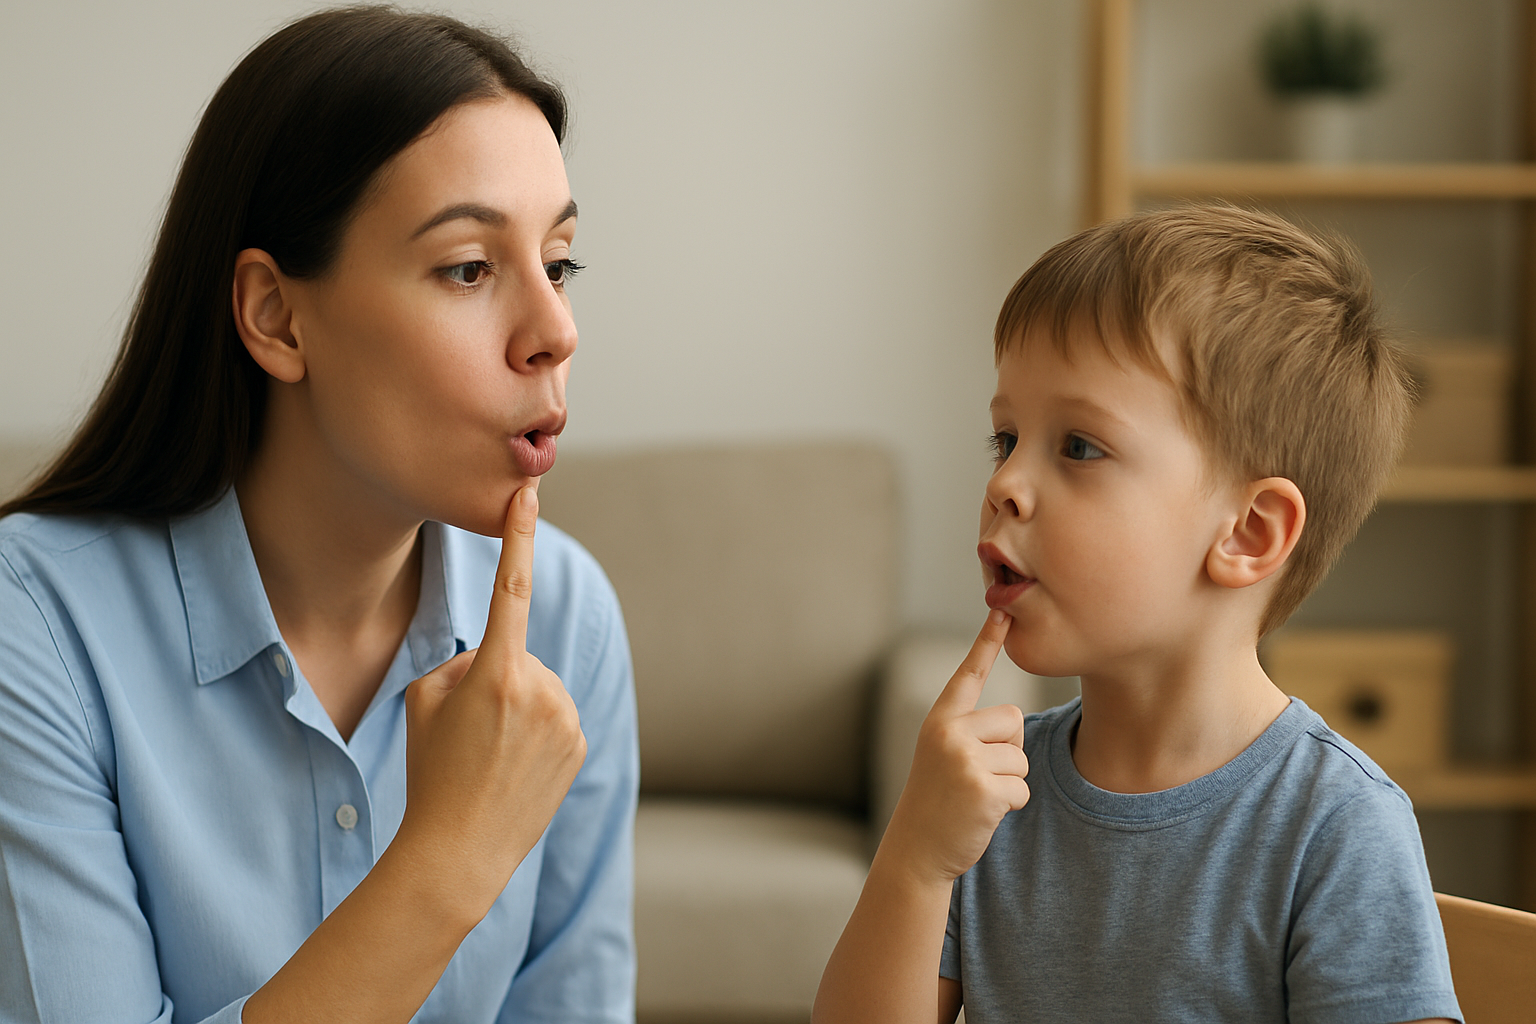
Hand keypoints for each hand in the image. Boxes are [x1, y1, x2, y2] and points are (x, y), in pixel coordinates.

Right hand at [397, 482, 586, 920]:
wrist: (459, 851)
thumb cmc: (431, 771)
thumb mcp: (424, 700)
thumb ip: (463, 661)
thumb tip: (495, 655)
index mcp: (496, 671)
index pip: (510, 587)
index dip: (518, 537)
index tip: (529, 493)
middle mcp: (541, 688)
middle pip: (513, 655)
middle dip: (493, 679)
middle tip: (467, 732)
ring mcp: (567, 716)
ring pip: (537, 688)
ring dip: (515, 707)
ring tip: (489, 755)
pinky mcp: (581, 742)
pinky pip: (554, 717)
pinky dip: (536, 733)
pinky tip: (513, 768)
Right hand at [881, 609, 1028, 885]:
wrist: (917, 849)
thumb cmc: (938, 800)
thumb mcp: (944, 755)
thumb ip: (971, 733)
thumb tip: (1016, 723)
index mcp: (940, 719)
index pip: (969, 674)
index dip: (987, 641)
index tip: (1002, 611)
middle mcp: (949, 733)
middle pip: (1013, 721)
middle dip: (1008, 750)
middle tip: (976, 775)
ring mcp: (964, 760)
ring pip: (1021, 757)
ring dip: (1009, 781)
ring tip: (975, 795)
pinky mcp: (983, 788)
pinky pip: (1022, 788)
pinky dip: (1011, 804)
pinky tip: (982, 813)